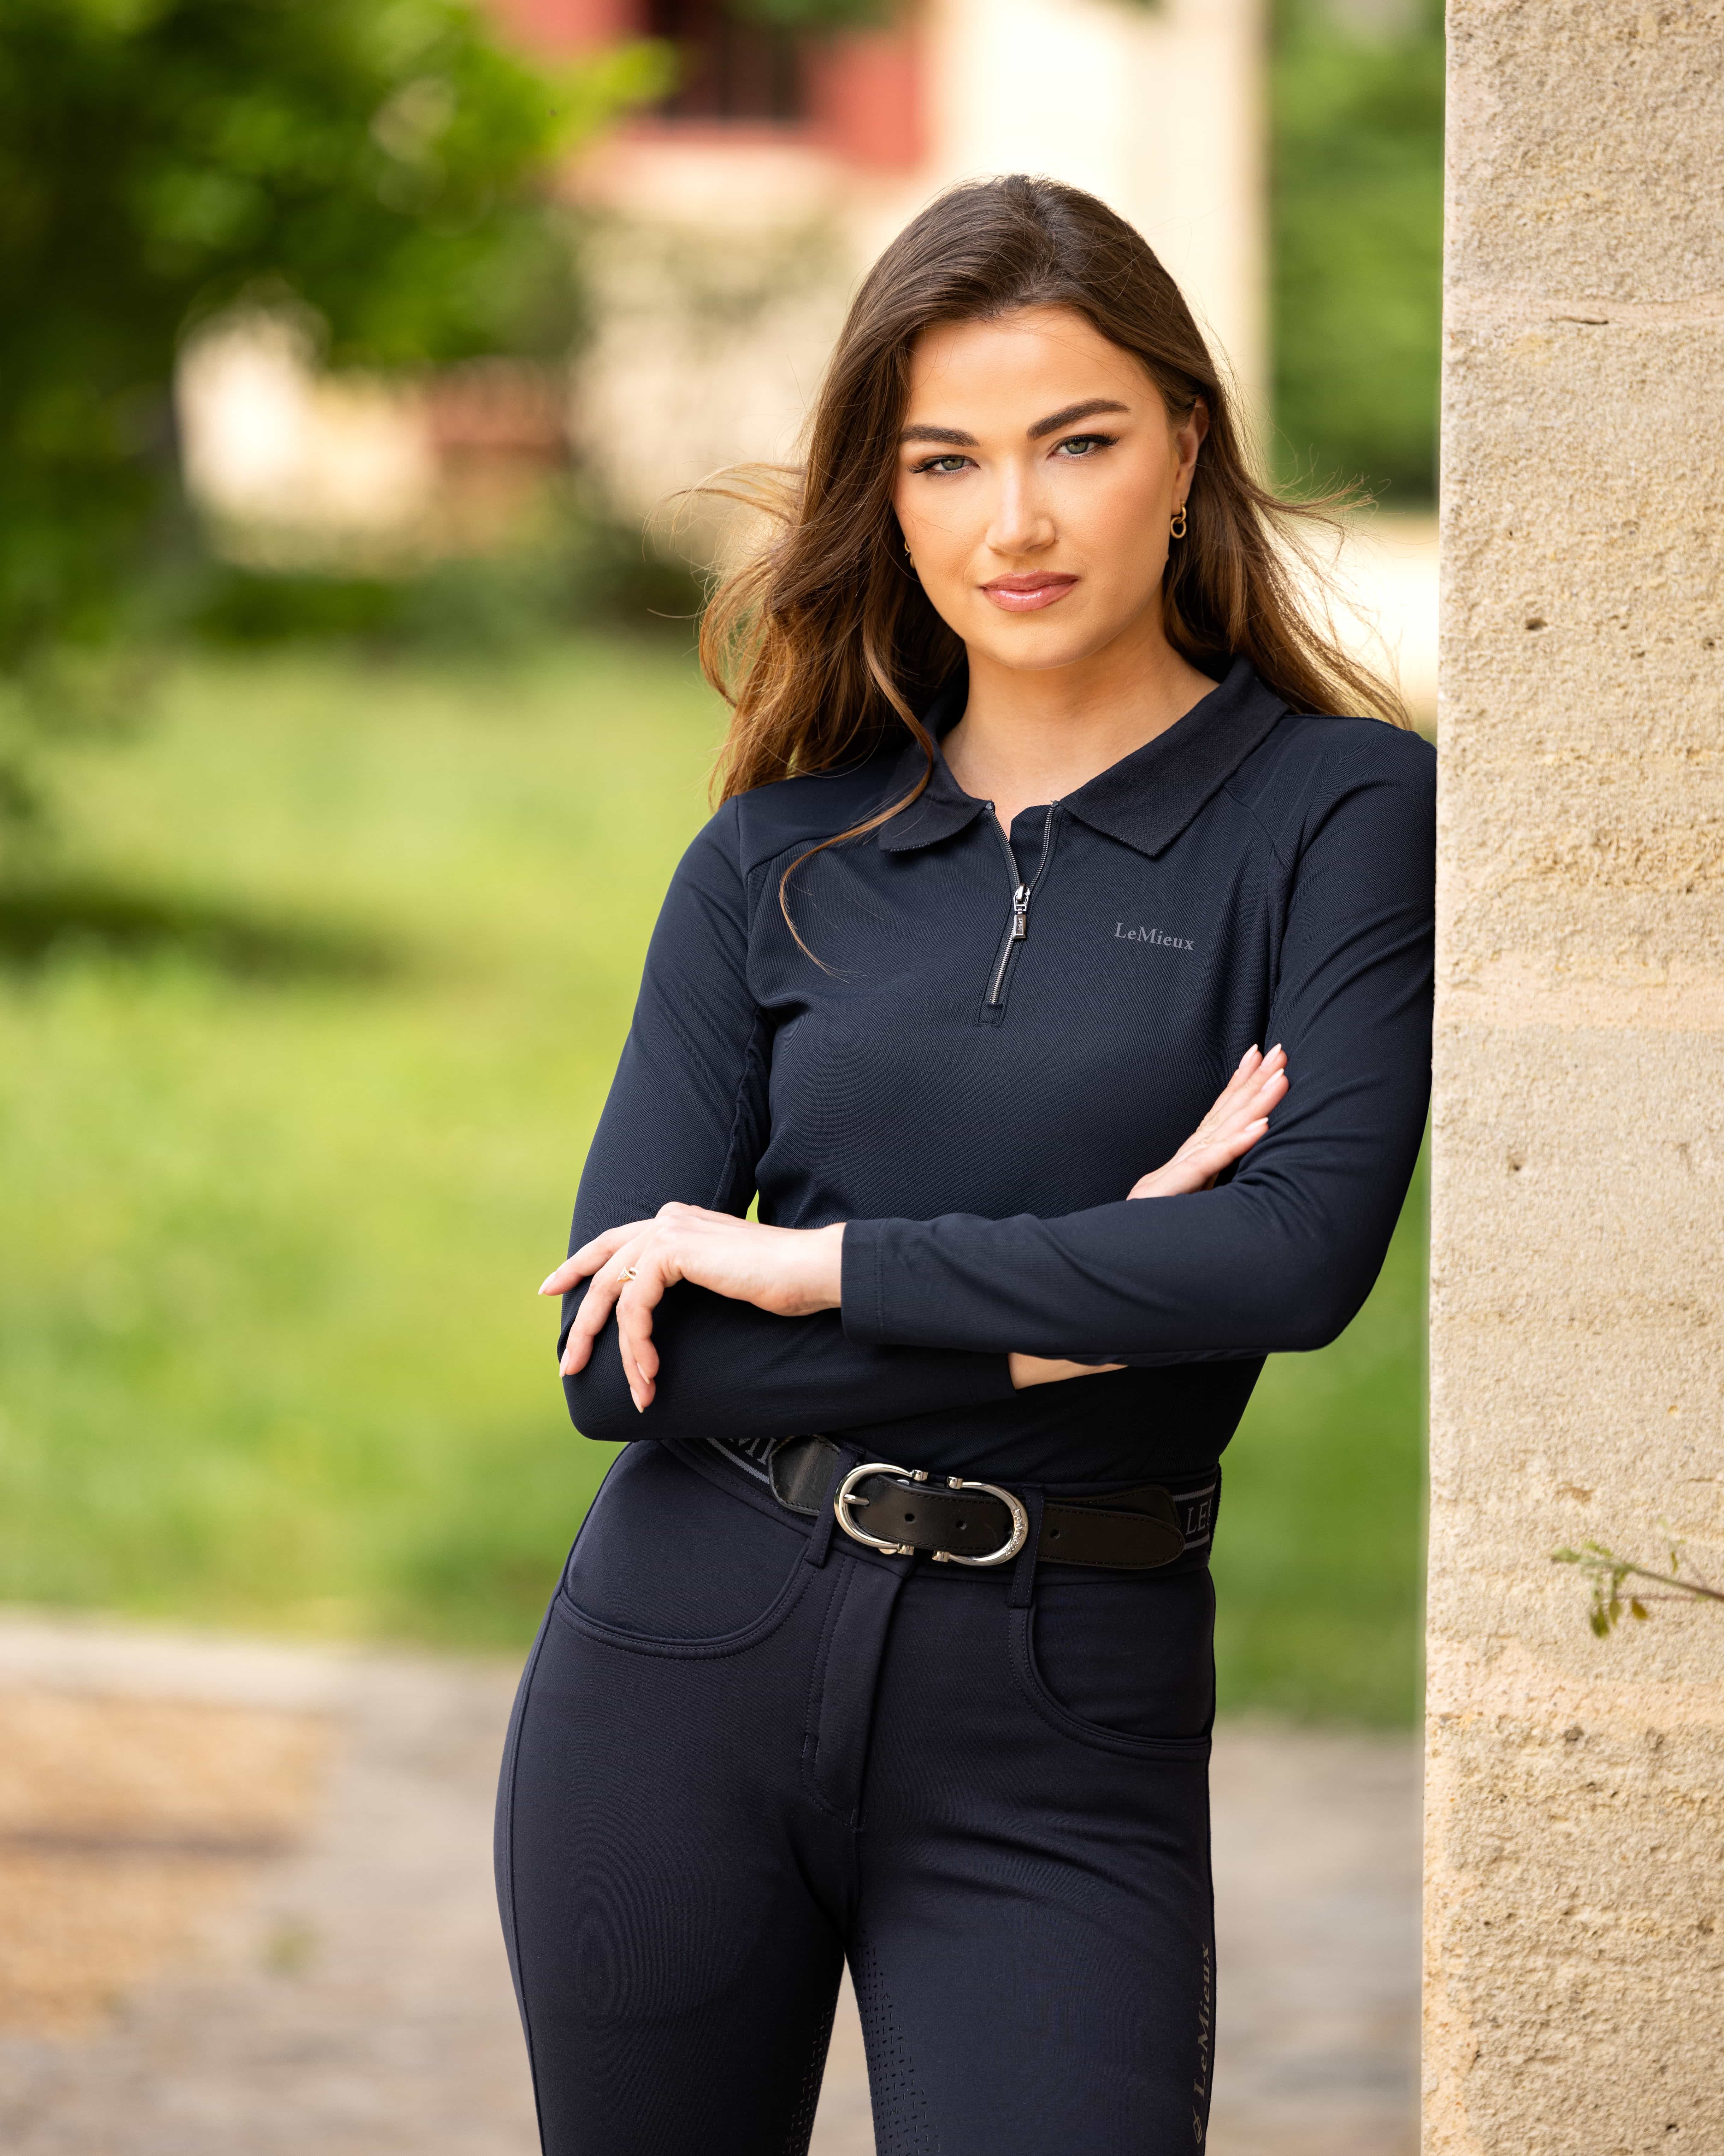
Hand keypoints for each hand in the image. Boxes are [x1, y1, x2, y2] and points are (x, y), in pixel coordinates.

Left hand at [539, 1205, 844, 1411]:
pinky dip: (638, 1344)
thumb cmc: (777, 1282)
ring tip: (638, 1388)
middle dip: (585, 1324)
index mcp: (676, 1220)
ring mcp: (669, 1231)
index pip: (611, 1241)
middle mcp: (666, 1218)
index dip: (577, 1265)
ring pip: (616, 1295)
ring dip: (623, 1350)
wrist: (810, 1270)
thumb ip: (683, 1278)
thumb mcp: (718, 1278)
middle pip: (603, 1271)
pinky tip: (649, 1372)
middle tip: (570, 1364)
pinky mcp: (674, 1251)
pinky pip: (636, 1306)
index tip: (551, 1290)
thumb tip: (654, 1305)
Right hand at [1006, 1044, 1287, 1386]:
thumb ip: (1202, 1191)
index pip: (1216, 1117)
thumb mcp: (1183, 1212)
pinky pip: (1209, 1165)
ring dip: (1253, 1101)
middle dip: (1252, 1080)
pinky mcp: (1171, 1193)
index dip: (1239, 1086)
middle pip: (1221, 1114)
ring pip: (1219, 1131)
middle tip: (1282, 1050)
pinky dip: (1236, 1143)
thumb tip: (1227, 1182)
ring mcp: (1175, 1175)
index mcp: (1185, 1166)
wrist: (1102, 1269)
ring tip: (1282, 1076)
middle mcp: (1181, 1164)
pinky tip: (1262, 1126)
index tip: (1261, 1055)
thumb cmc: (1146, 1244)